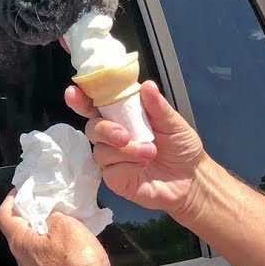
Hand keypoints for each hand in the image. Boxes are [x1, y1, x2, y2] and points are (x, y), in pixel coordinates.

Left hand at [0, 191, 120, 265]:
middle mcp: (22, 262)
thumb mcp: (66, 225)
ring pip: (33, 249)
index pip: (4, 216)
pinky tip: (70, 246)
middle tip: (44, 204)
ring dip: (43, 234)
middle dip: (29, 217)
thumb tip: (49, 218)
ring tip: (60, 223)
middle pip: (18, 233)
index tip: (19, 191)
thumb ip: (53, 215)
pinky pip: (46, 262)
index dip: (9, 200)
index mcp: (20, 244)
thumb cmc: (77, 262)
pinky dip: (53, 250)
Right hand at [66, 80, 206, 216]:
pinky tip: (143, 166)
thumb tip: (147, 85)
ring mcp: (112, 160)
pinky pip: (110, 172)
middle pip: (92, 128)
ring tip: (150, 152)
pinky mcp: (116, 180)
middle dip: (105, 130)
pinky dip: (128, 167)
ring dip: (126, 151)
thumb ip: (157, 106)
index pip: (95, 105)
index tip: (73, 92)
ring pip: (101, 152)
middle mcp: (112, 137)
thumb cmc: (180, 146)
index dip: (81, 99)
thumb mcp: (173, 122)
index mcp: (122, 117)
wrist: (192, 179)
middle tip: (124, 135)